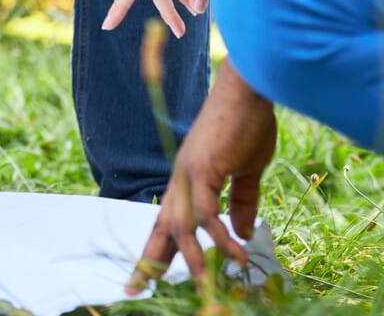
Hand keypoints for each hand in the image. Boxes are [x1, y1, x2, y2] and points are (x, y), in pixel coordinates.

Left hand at [127, 67, 275, 292]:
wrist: (248, 91)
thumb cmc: (248, 125)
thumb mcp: (247, 171)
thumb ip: (241, 201)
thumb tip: (240, 233)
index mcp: (188, 181)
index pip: (167, 223)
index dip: (157, 251)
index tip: (144, 279)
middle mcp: (181, 180)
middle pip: (160, 229)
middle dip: (149, 263)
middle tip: (135, 292)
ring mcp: (188, 174)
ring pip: (181, 228)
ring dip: (194, 261)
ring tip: (208, 289)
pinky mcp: (203, 169)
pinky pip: (207, 213)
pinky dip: (220, 237)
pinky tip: (237, 253)